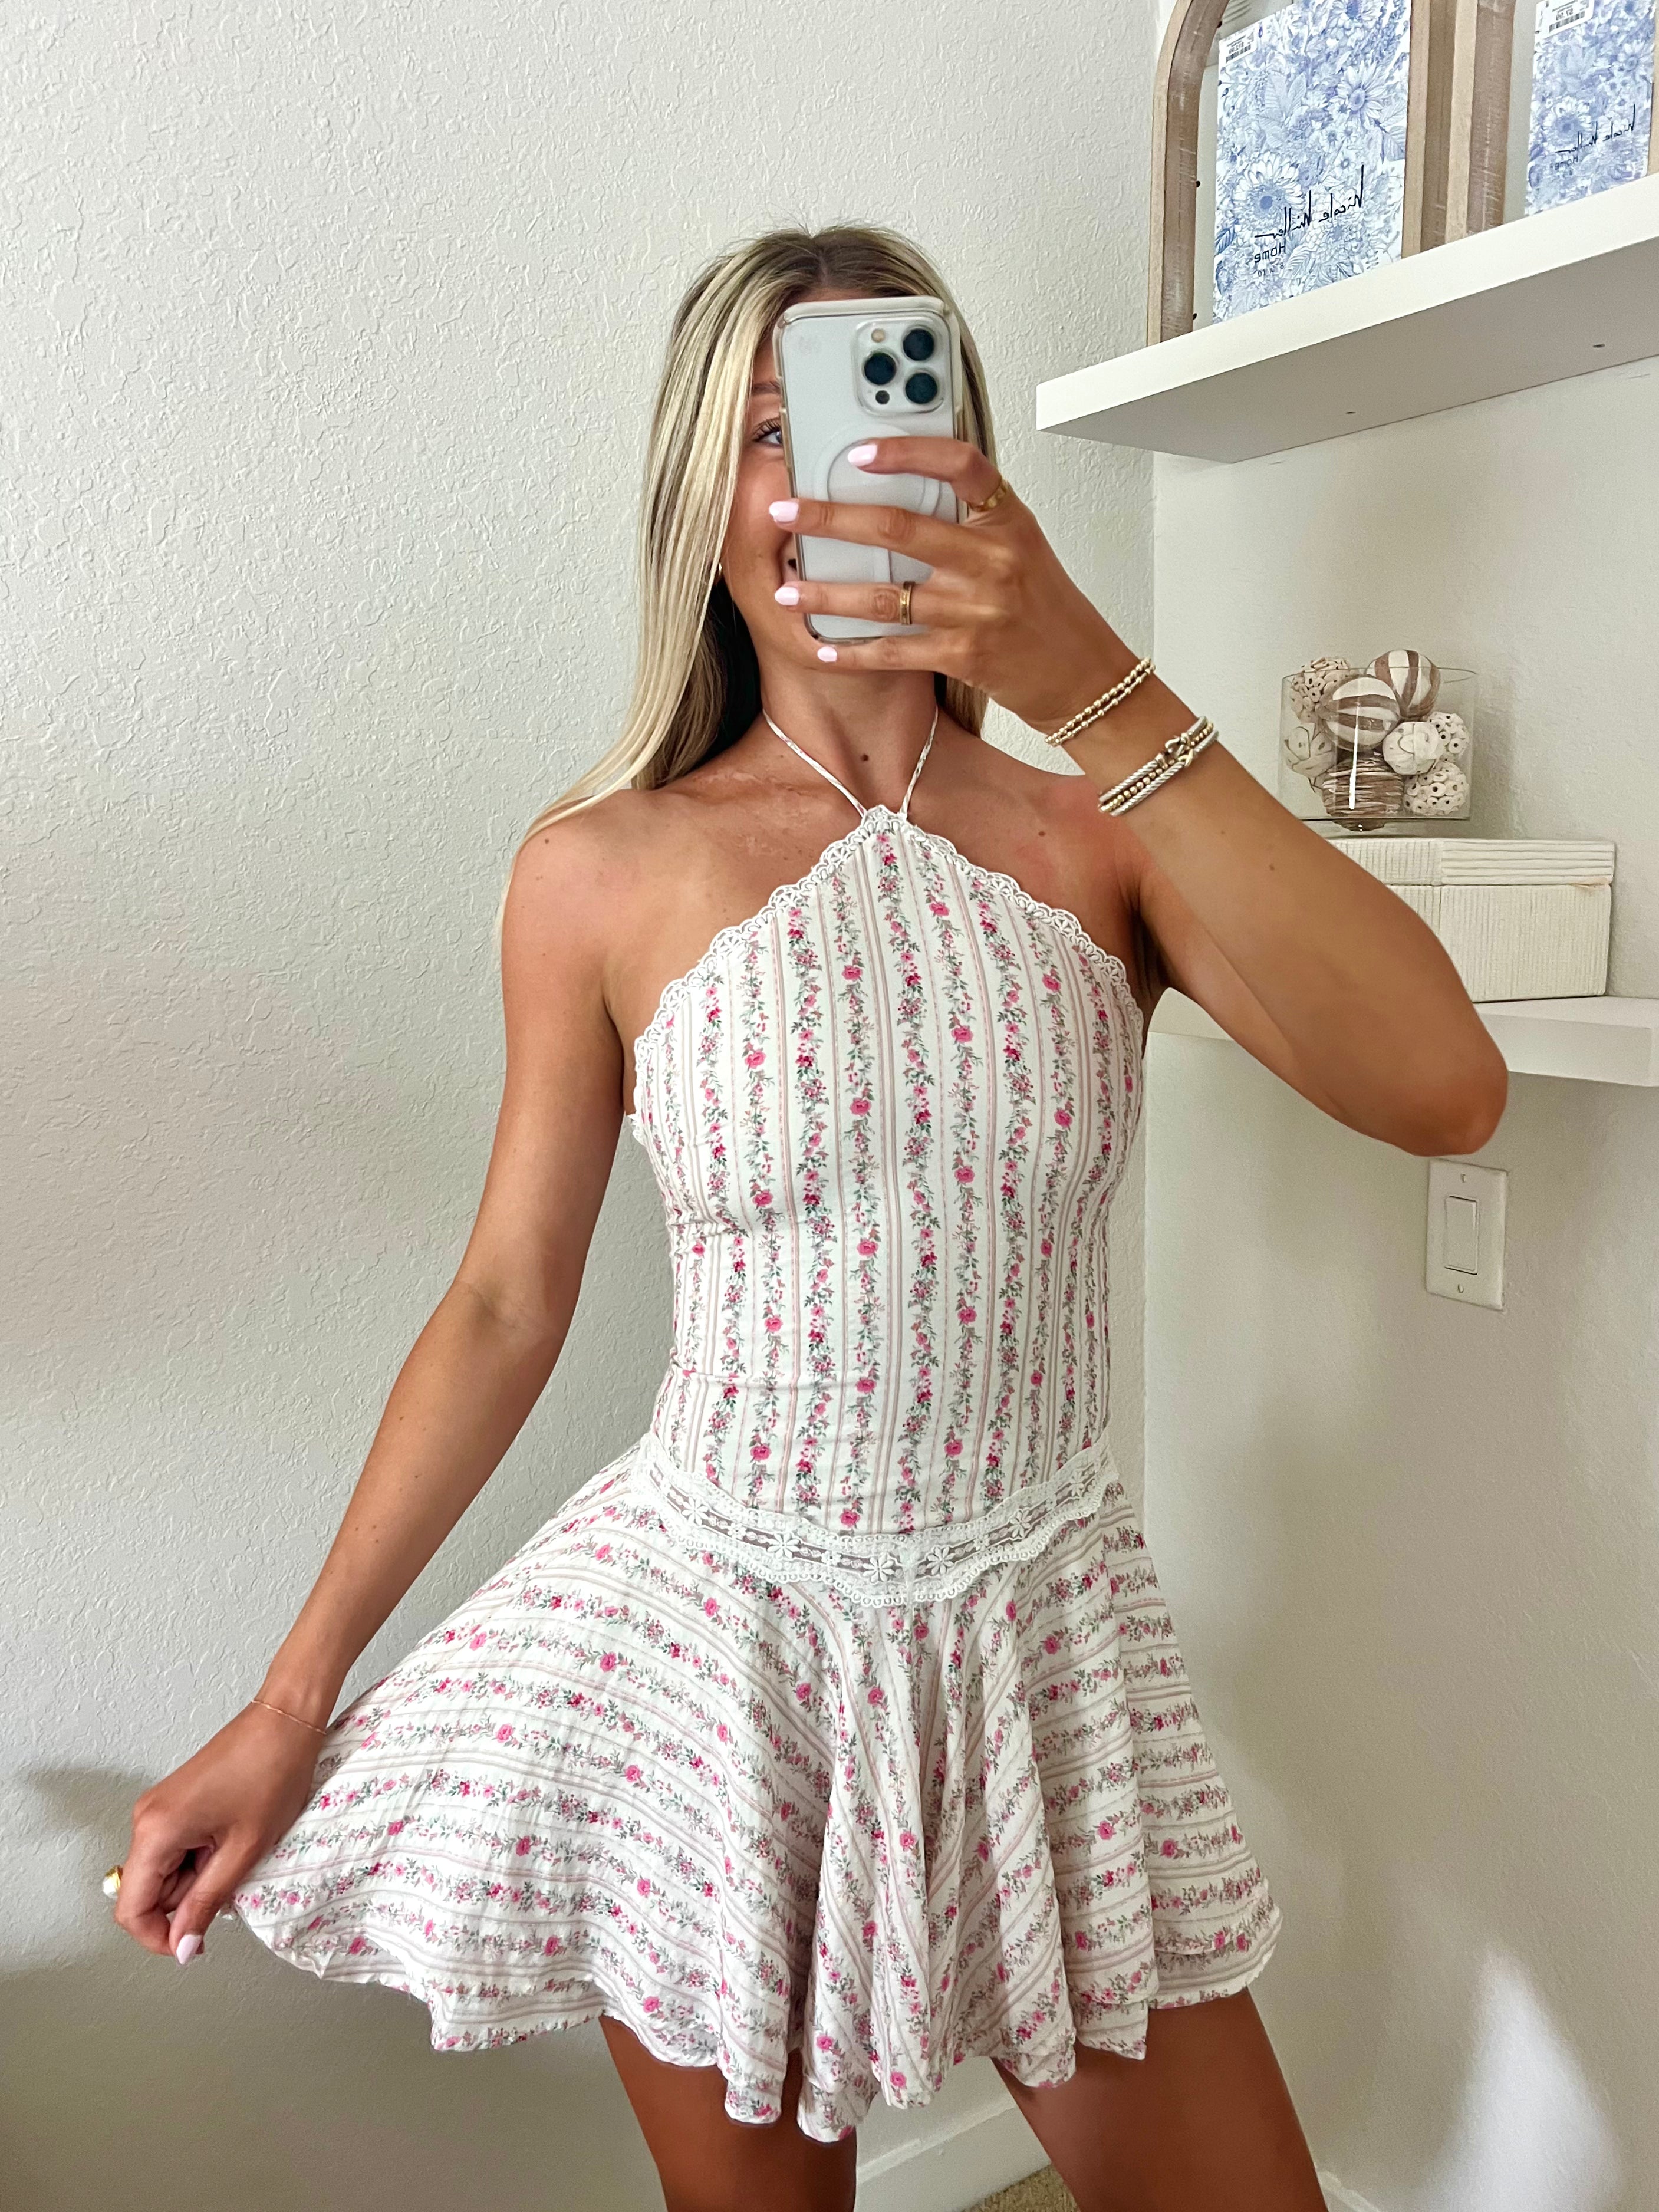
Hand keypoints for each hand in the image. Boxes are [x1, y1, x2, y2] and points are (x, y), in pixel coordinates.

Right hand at [114, 1704, 324, 1962]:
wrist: (286, 1721)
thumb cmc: (272, 1773)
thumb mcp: (244, 1850)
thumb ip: (206, 1903)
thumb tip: (181, 1947)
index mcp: (155, 1831)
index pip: (131, 1910)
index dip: (161, 1938)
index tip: (195, 1945)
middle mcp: (146, 1819)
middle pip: (148, 1892)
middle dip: (188, 1900)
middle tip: (232, 1877)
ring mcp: (158, 1809)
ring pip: (165, 1872)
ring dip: (199, 1877)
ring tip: (237, 1849)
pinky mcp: (174, 1803)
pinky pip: (177, 1849)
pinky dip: (202, 1857)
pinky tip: (231, 1838)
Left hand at [769, 437, 1133, 729]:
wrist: (1084, 675)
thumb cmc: (1047, 608)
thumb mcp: (1021, 545)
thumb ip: (971, 518)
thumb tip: (904, 490)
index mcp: (1007, 519)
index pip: (959, 464)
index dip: (906, 451)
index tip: (857, 450)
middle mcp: (993, 558)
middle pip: (898, 528)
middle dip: (830, 519)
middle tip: (785, 514)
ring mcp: (978, 607)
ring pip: (884, 595)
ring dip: (826, 595)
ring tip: (785, 592)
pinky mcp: (966, 654)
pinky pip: (895, 650)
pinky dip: (854, 652)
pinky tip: (823, 650)